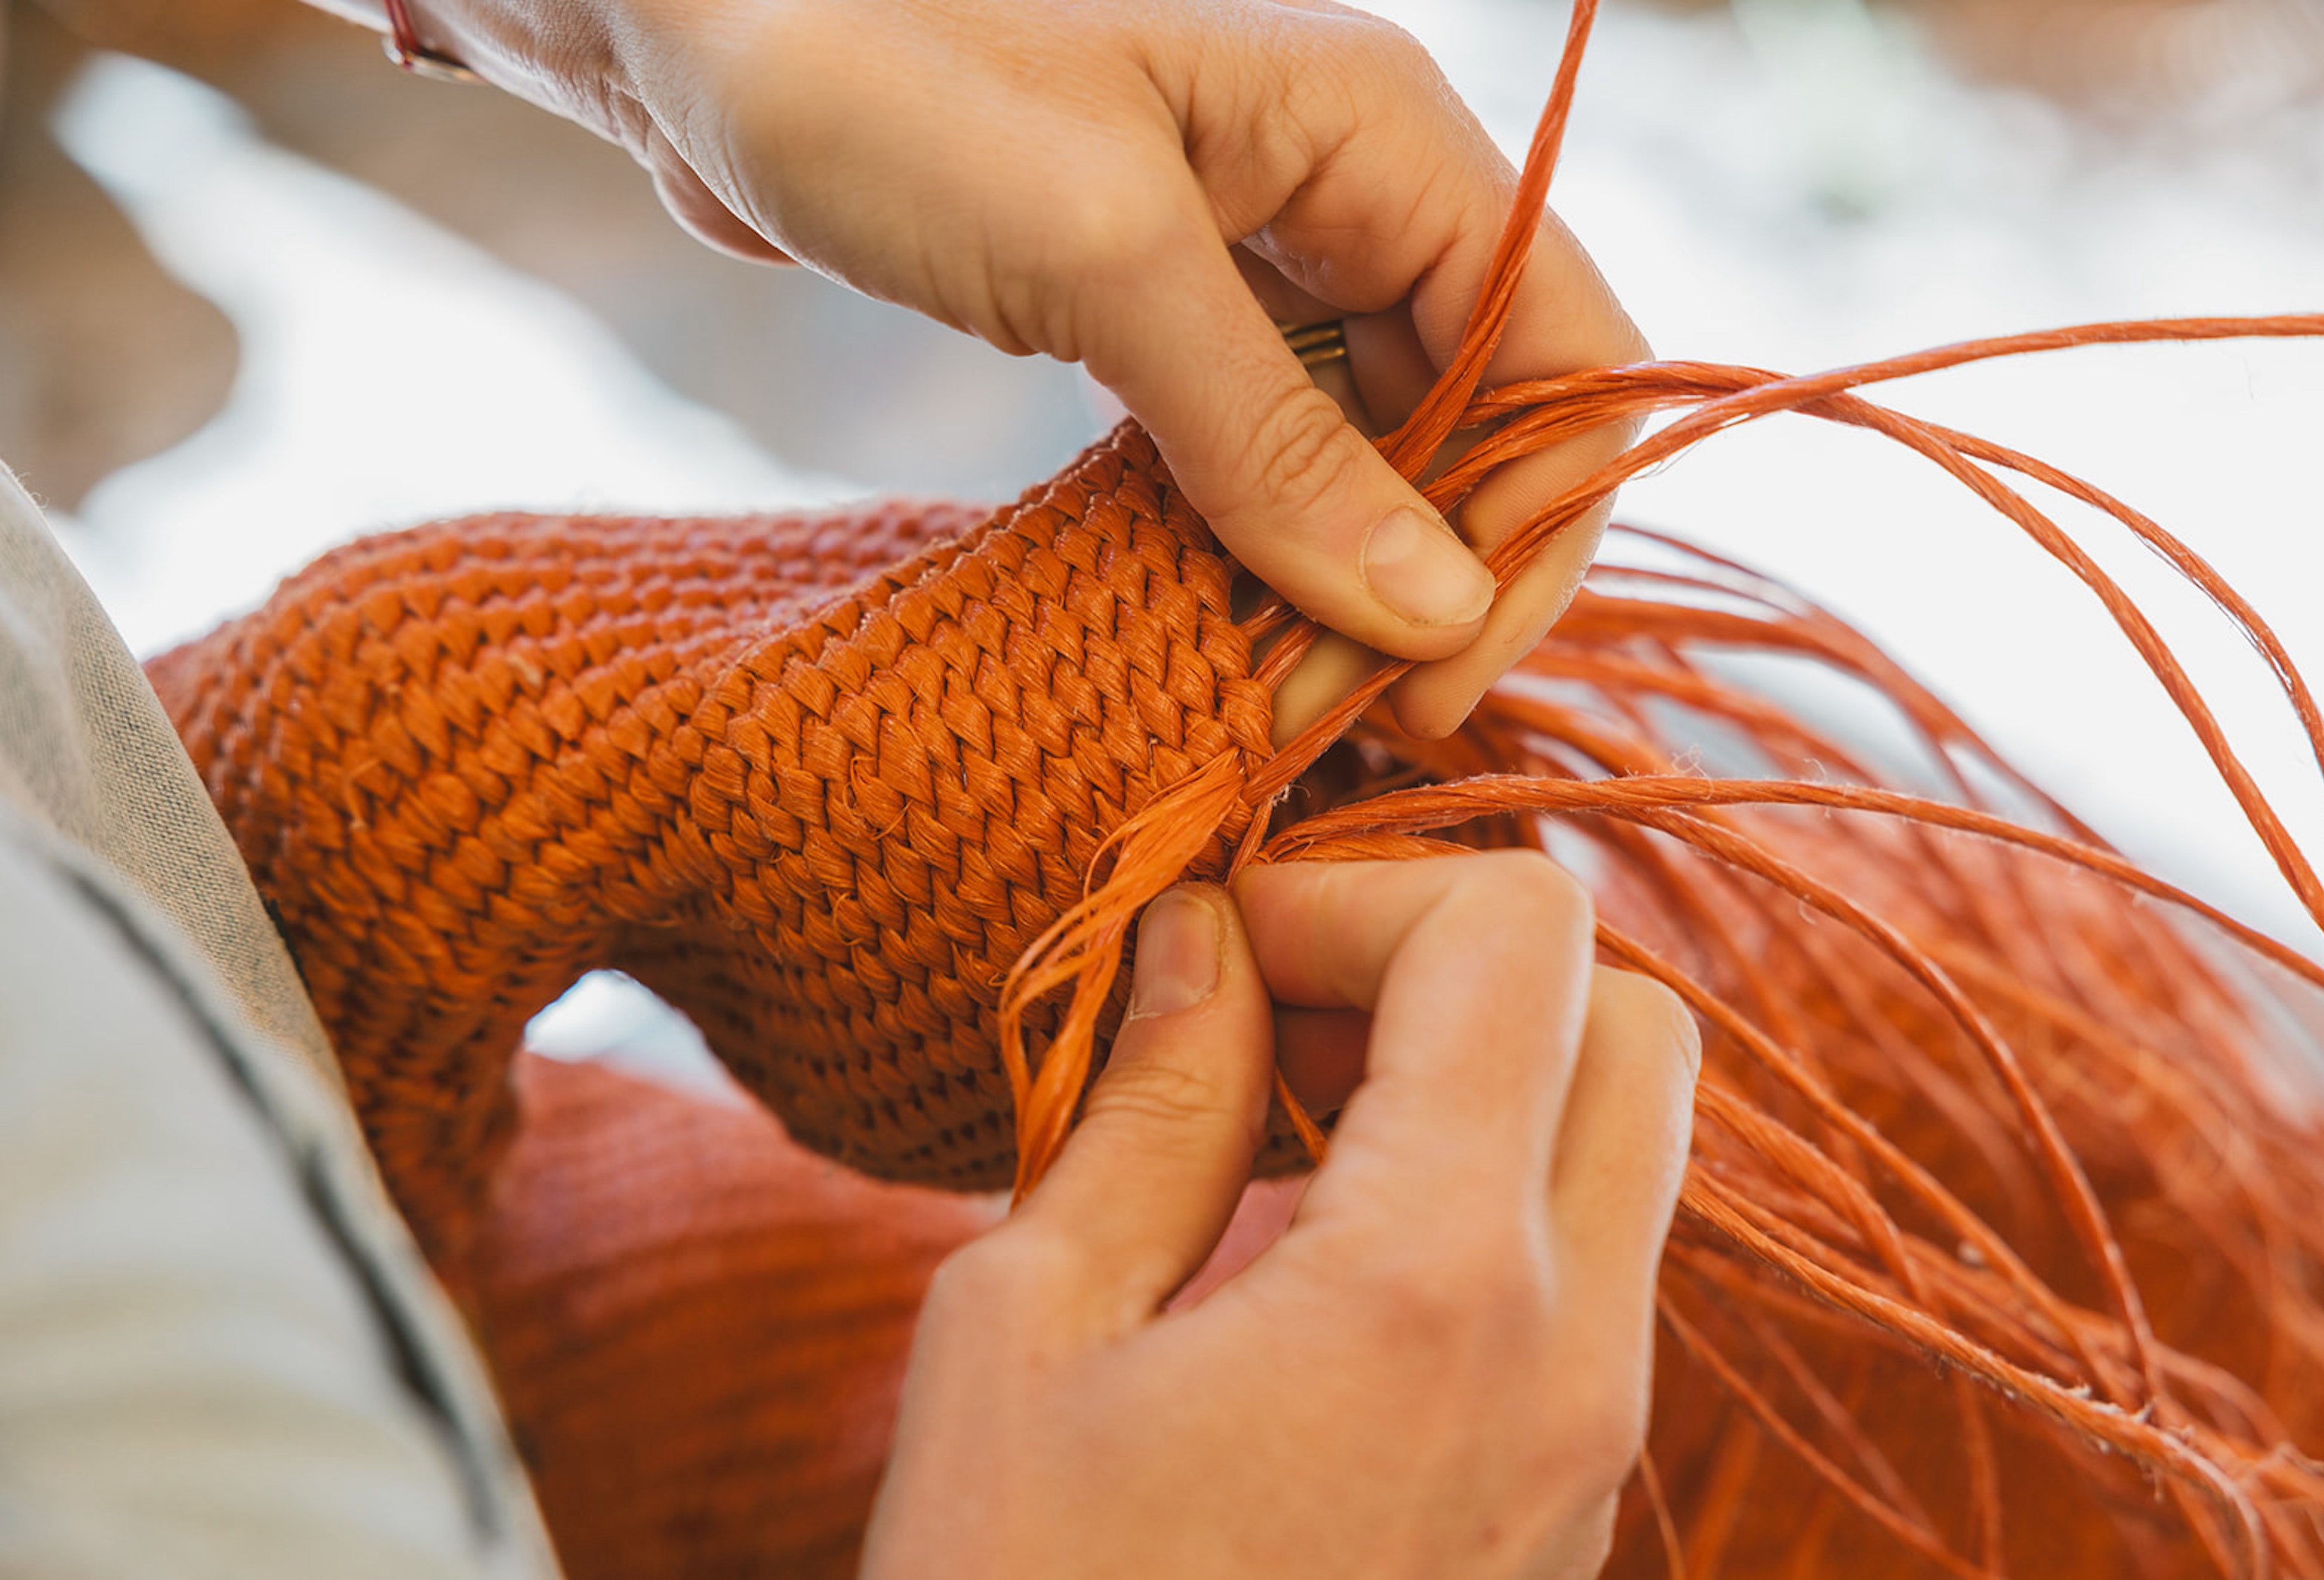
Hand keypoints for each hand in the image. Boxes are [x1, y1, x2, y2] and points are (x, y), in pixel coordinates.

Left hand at [399, 0, 1648, 738]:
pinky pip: (1251, 441)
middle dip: (1427, 576)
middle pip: (1474, 413)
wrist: (683, 13)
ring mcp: (1247, 246)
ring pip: (1361, 442)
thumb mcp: (1103, 260)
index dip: (1530, 531)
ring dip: (1331, 578)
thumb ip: (1276, 440)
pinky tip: (1209, 629)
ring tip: (1268, 705)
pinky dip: (1243, 541)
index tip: (1435, 682)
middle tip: (1333, 724)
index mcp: (1383, 132)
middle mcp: (1341, 185)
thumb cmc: (881, 69)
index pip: (1561, 353)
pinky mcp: (1148, 304)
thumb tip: (1432, 613)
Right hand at [858, 854, 1700, 1579]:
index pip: (1525, 938)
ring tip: (1276, 1128)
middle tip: (1276, 1014)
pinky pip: (1592, 1269)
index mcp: (1439, 1286)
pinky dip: (1487, 1190)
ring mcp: (1596, 1443)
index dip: (1364, 887)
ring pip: (1627, 1148)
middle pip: (1635, 1022)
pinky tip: (1316, 1245)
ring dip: (1479, 1077)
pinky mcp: (1572, 1503)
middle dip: (1463, 963)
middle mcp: (1576, 1355)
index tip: (1223, 941)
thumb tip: (1199, 933)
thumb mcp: (1022, 1332)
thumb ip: (1147, 1103)